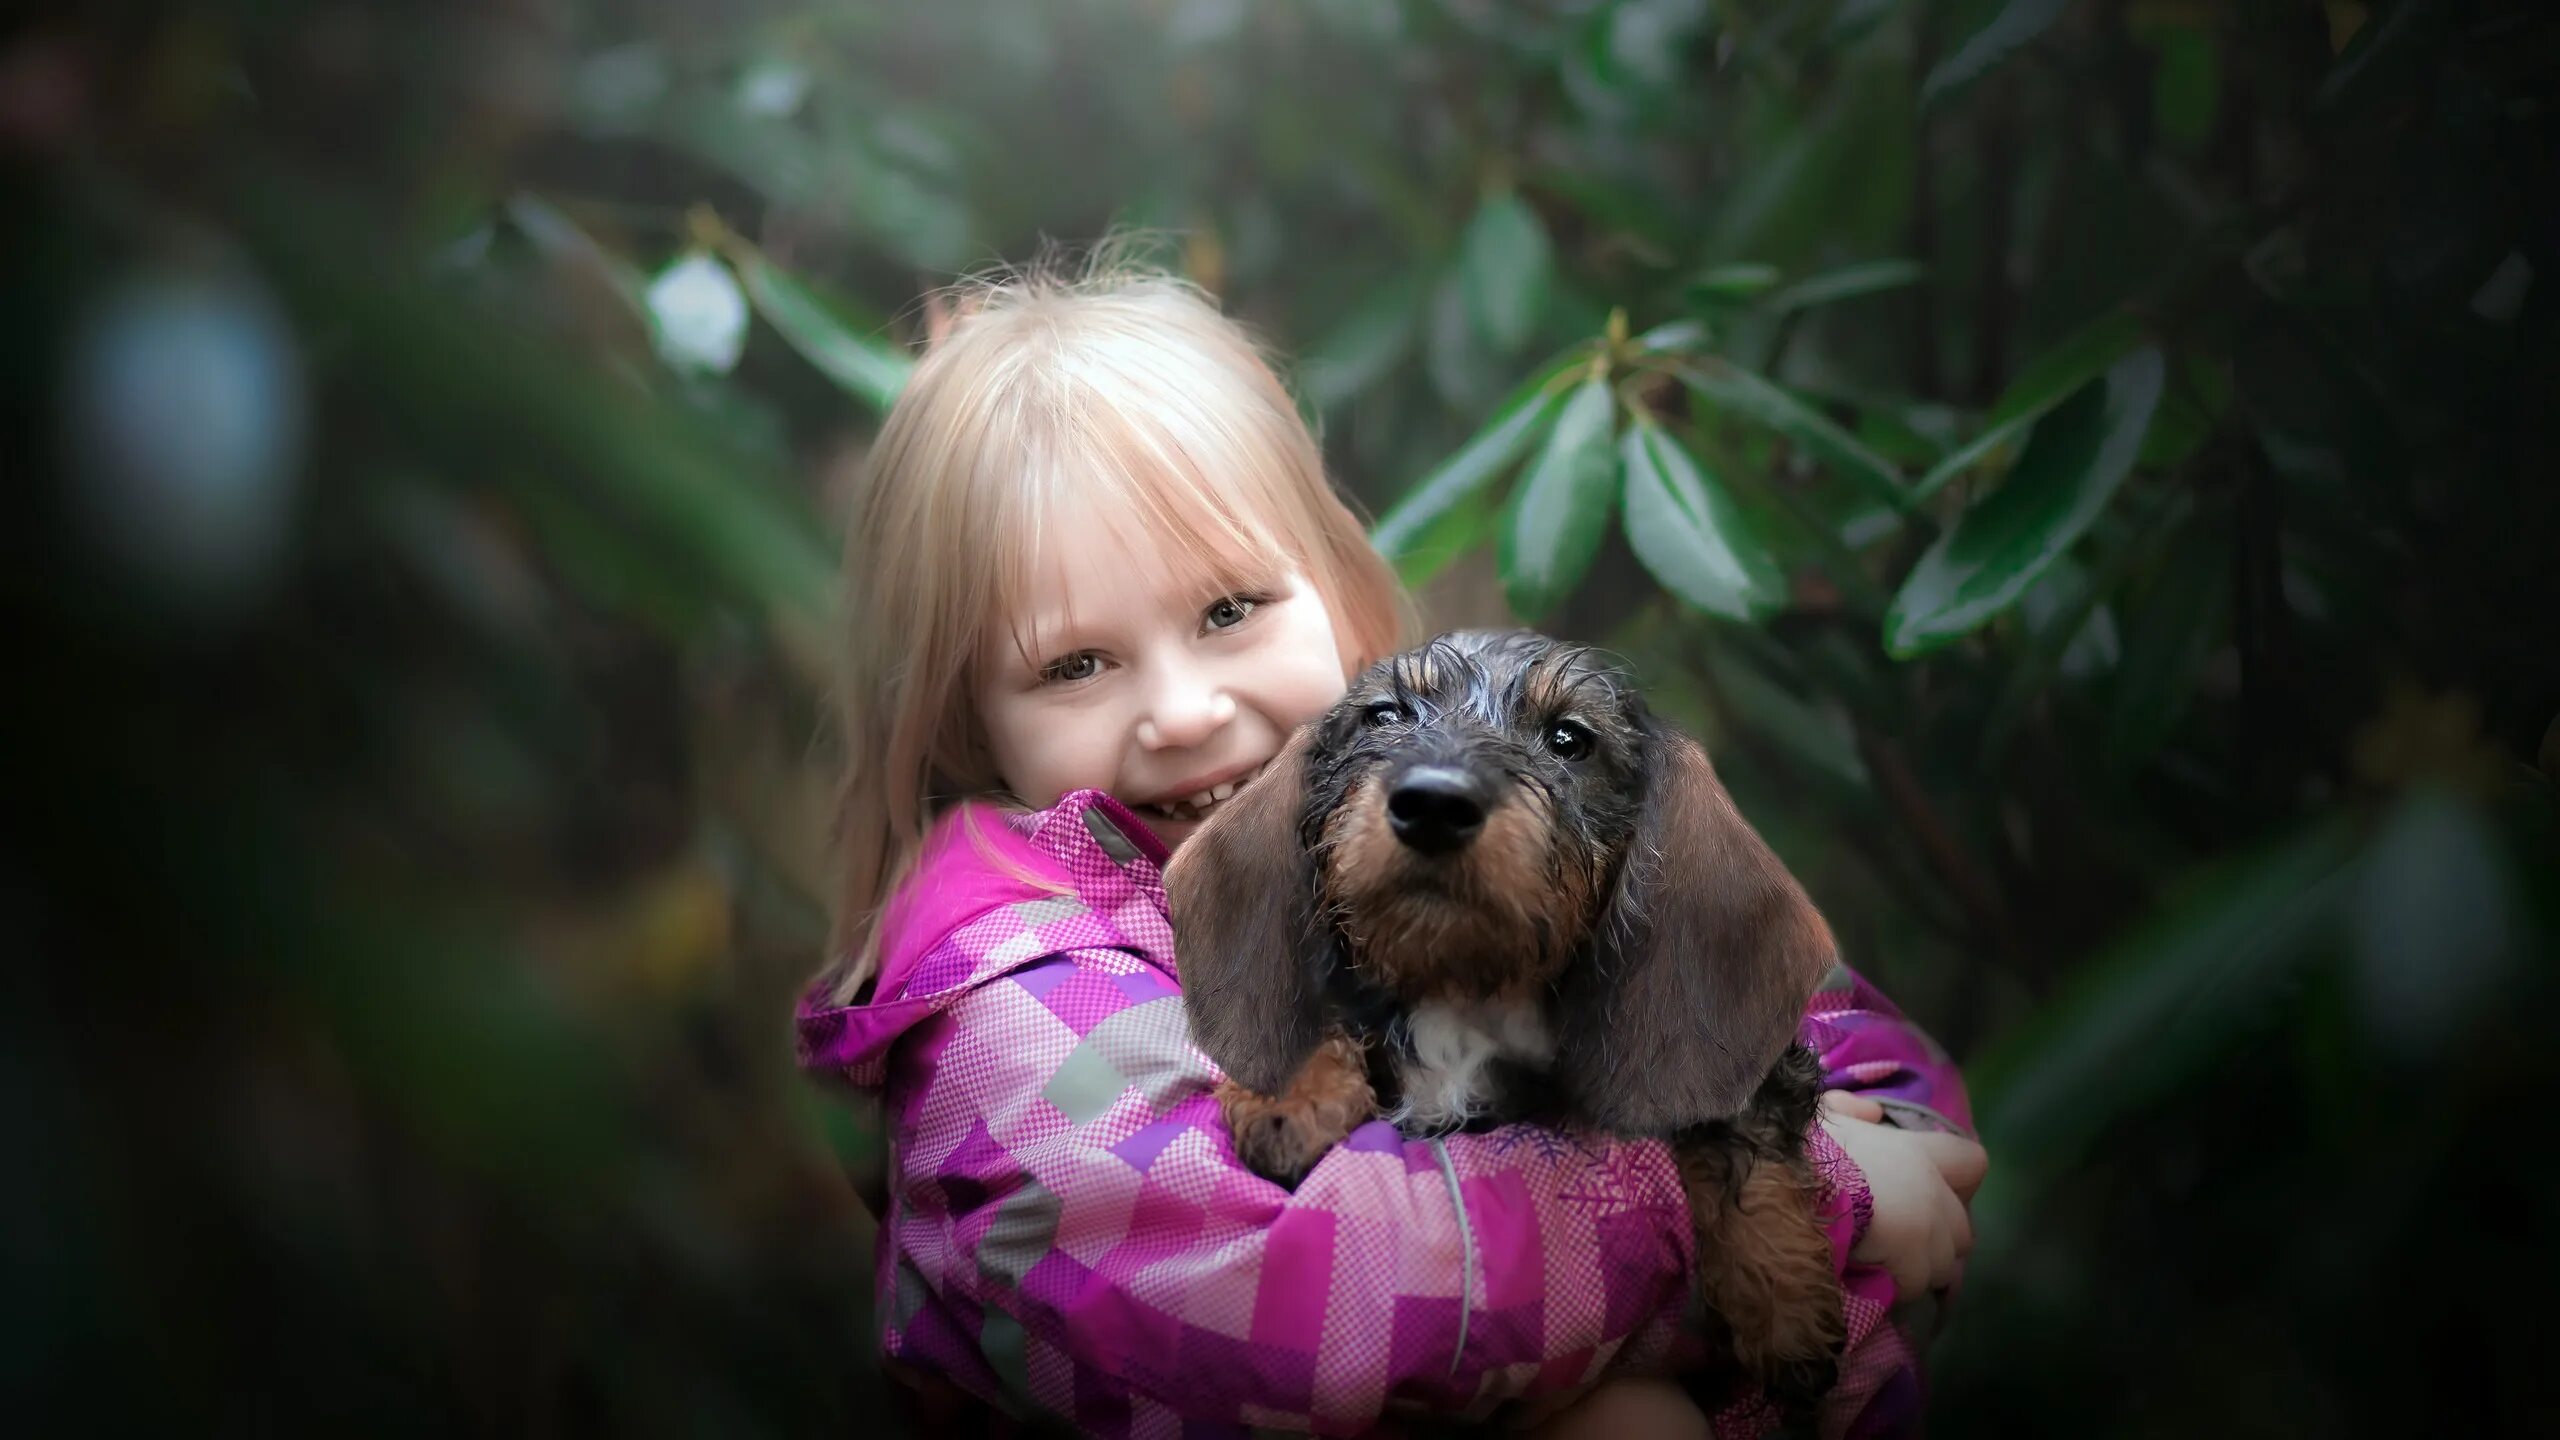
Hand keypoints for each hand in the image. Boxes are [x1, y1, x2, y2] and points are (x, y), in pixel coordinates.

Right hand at [1819, 1091, 1987, 1301]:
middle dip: (1935, 1243)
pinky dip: (1891, 1288)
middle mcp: (1933, 1192)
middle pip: (1961, 1232)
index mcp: (1917, 1152)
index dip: (1957, 1184)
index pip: (1973, 1163)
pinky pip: (1912, 1287)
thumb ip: (1850, 1111)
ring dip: (1913, 1270)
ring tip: (1876, 1265)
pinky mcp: (1913, 1264)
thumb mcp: (1823, 1118)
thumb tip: (1872, 1113)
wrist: (1787, 1188)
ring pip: (1940, 1268)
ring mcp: (1928, 1231)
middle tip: (1895, 1245)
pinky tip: (1863, 1276)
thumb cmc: (1805, 1151)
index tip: (1930, 1196)